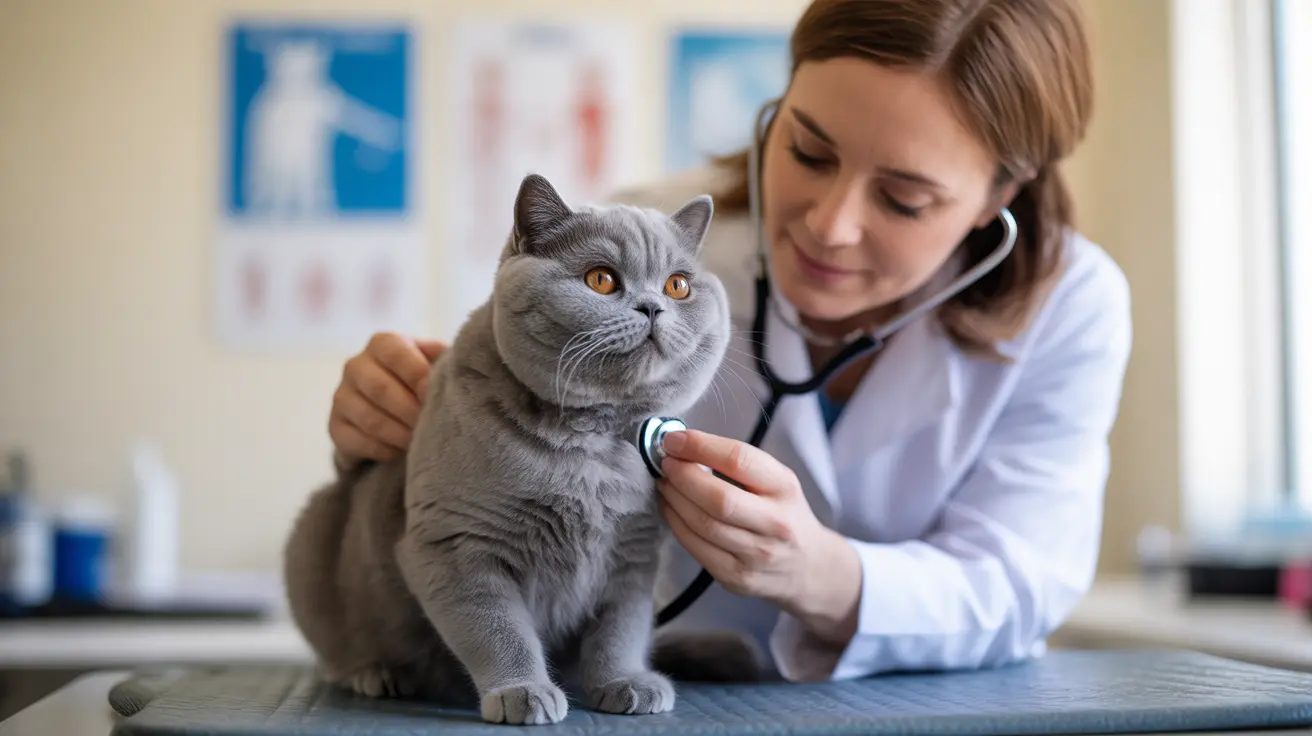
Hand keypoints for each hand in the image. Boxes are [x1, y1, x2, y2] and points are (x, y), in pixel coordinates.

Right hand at [329, 332, 445, 463]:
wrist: (391, 410)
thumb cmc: (420, 381)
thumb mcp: (434, 363)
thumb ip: (443, 361)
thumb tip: (452, 369)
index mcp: (382, 344)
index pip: (395, 352)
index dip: (416, 374)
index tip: (432, 394)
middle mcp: (356, 366)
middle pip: (380, 388)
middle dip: (410, 410)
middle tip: (430, 424)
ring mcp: (341, 397)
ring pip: (370, 419)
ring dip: (400, 434)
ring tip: (421, 440)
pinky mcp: (335, 426)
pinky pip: (358, 442)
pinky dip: (385, 450)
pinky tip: (401, 451)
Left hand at [655, 429, 860, 642]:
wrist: (808, 568)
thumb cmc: (784, 515)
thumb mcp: (777, 482)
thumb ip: (738, 464)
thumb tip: (683, 446)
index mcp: (785, 489)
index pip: (739, 460)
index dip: (700, 447)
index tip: (675, 439)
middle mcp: (775, 524)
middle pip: (718, 498)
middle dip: (682, 476)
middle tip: (665, 462)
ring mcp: (756, 555)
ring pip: (702, 524)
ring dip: (674, 498)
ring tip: (664, 482)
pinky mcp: (736, 577)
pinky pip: (695, 546)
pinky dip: (675, 522)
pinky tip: (670, 507)